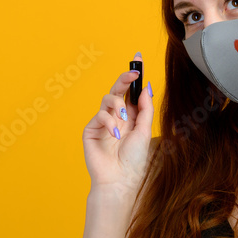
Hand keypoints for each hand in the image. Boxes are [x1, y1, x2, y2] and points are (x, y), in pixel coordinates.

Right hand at [82, 52, 153, 192]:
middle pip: (117, 90)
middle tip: (133, 74)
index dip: (134, 76)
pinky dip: (109, 122)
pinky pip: (99, 116)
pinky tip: (115, 135)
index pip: (131, 92)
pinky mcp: (91, 129)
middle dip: (124, 79)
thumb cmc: (134, 159)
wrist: (120, 179)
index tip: (138, 58)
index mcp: (130, 116)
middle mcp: (116, 116)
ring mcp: (102, 122)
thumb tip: (146, 87)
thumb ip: (145, 109)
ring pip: (107, 99)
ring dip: (117, 104)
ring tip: (124, 117)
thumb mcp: (144, 131)